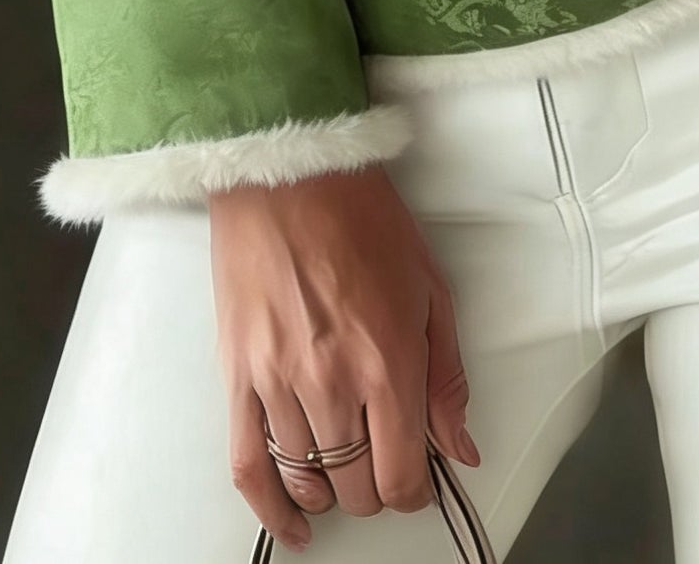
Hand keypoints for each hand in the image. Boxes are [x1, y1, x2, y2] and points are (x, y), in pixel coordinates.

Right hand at [209, 164, 478, 555]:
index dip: (416, 493)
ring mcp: (280, 383)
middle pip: (356, 484)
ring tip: (344, 477)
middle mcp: (334, 383)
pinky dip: (268, 506)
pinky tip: (291, 521)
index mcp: (389, 362)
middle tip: (385, 465)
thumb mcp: (431, 290)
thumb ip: (447, 377)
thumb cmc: (362, 218)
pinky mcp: (238, 375)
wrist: (292, 176)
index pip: (403, 475)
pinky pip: (247, 464)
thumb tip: (460, 445)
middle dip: (377, 487)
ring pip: (307, 478)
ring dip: (330, 490)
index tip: (419, 483)